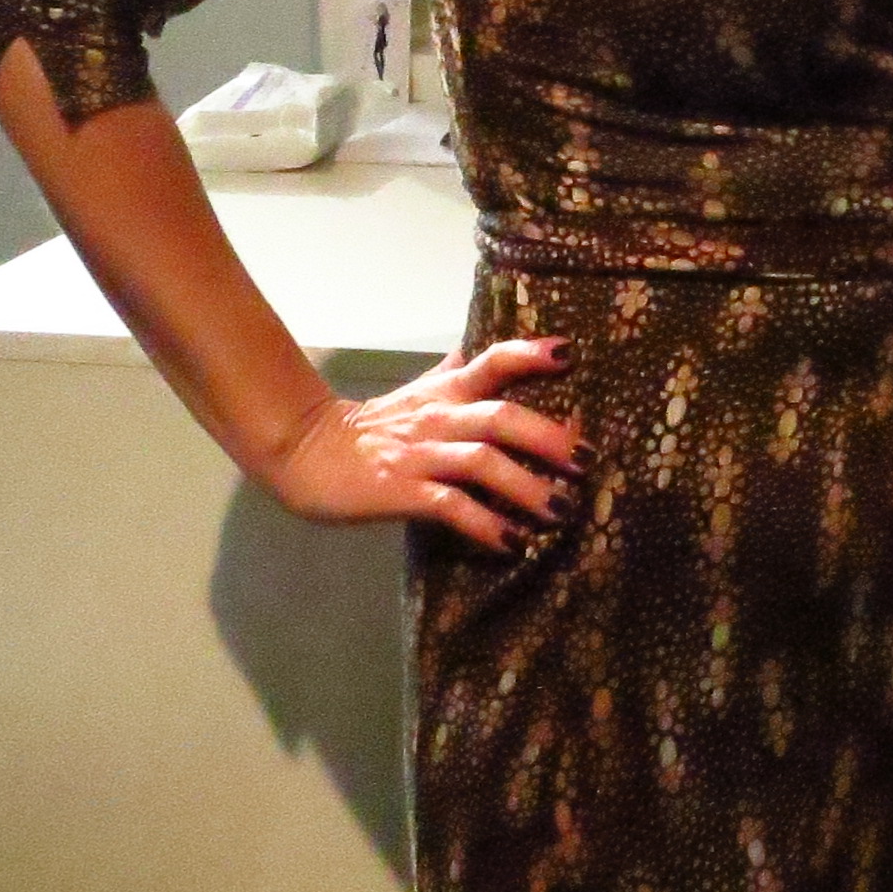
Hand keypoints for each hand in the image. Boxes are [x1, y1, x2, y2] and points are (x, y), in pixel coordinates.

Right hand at [260, 335, 583, 553]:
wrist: (305, 451)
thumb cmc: (371, 427)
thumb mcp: (417, 392)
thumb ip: (452, 373)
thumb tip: (478, 349)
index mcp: (445, 390)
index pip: (491, 360)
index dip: (529, 353)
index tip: (570, 353)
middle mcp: (439, 417)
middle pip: (501, 416)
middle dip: (549, 437)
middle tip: (587, 460)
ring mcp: (420, 454)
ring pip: (482, 462)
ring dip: (526, 487)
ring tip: (561, 512)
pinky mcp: (401, 491)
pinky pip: (450, 506)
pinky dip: (485, 524)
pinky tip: (512, 542)